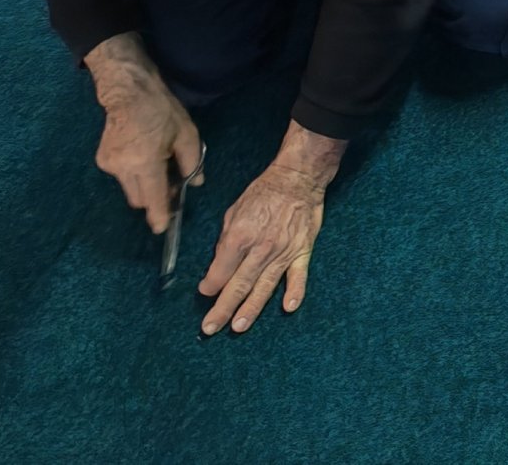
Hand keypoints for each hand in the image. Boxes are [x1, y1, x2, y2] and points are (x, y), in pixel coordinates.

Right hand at [84, 33, 201, 234]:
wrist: (128, 92)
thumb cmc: (161, 110)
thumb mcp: (186, 135)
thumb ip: (192, 162)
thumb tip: (195, 182)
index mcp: (146, 163)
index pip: (153, 199)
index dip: (159, 216)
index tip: (162, 228)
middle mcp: (123, 168)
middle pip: (139, 199)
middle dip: (155, 198)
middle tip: (172, 186)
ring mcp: (109, 165)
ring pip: (130, 189)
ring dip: (144, 186)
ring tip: (159, 166)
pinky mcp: (103, 160)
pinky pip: (122, 177)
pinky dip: (134, 175)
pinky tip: (143, 157)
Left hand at [199, 123, 343, 334]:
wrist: (297, 179)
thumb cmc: (264, 192)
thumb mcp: (234, 211)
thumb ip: (226, 240)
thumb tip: (220, 263)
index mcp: (240, 237)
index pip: (220, 270)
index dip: (209, 285)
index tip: (205, 292)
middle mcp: (260, 248)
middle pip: (238, 285)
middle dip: (222, 309)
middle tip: (210, 328)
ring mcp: (283, 252)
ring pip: (264, 287)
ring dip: (250, 309)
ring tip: (238, 327)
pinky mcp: (302, 252)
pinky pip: (298, 276)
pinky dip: (294, 292)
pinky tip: (288, 308)